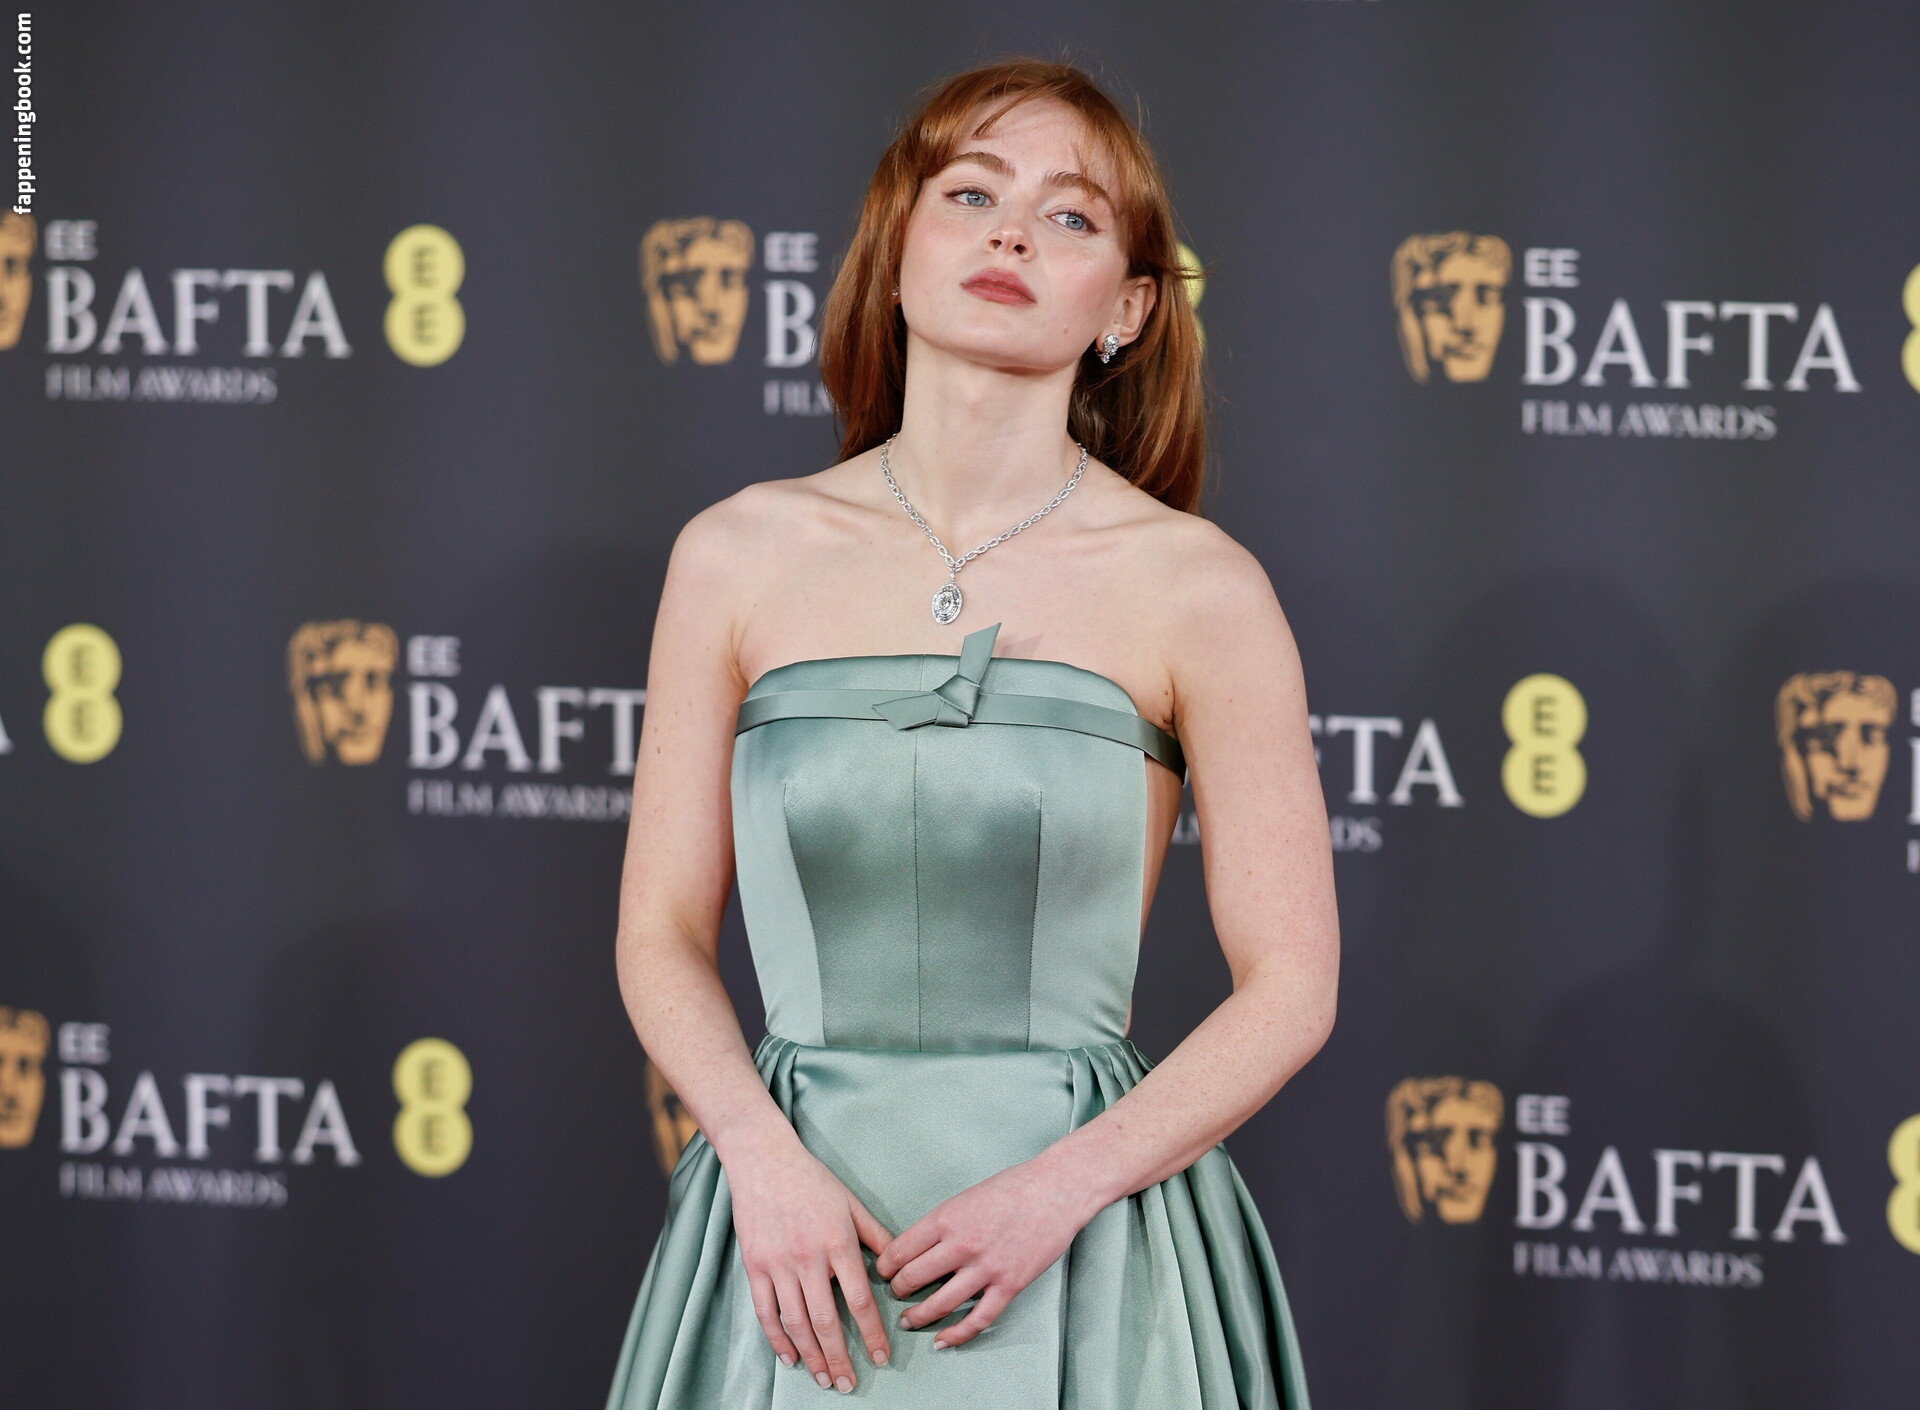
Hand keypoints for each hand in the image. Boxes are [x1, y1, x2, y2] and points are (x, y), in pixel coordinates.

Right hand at [725, 1131, 894, 1390]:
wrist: (763, 1159)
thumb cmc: (812, 1180)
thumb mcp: (852, 1203)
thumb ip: (876, 1236)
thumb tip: (896, 1268)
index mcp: (838, 1243)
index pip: (860, 1301)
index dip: (872, 1334)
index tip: (882, 1358)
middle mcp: (808, 1258)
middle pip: (826, 1322)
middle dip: (840, 1358)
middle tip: (849, 1384)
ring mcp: (777, 1264)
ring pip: (796, 1323)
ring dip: (811, 1357)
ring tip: (823, 1379)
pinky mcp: (754, 1266)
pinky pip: (766, 1312)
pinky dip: (777, 1340)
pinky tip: (790, 1358)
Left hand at [876, 1157, 1099, 1348]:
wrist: (1057, 1190)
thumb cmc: (1013, 1187)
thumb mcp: (966, 1196)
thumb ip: (943, 1223)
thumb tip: (919, 1248)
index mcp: (946, 1218)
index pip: (899, 1250)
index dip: (885, 1266)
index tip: (884, 1272)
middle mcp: (961, 1245)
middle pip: (913, 1279)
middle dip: (898, 1291)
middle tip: (896, 1294)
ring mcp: (985, 1268)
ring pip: (939, 1304)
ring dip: (918, 1316)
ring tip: (908, 1320)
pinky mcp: (1008, 1286)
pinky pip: (976, 1319)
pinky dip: (956, 1335)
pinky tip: (942, 1341)